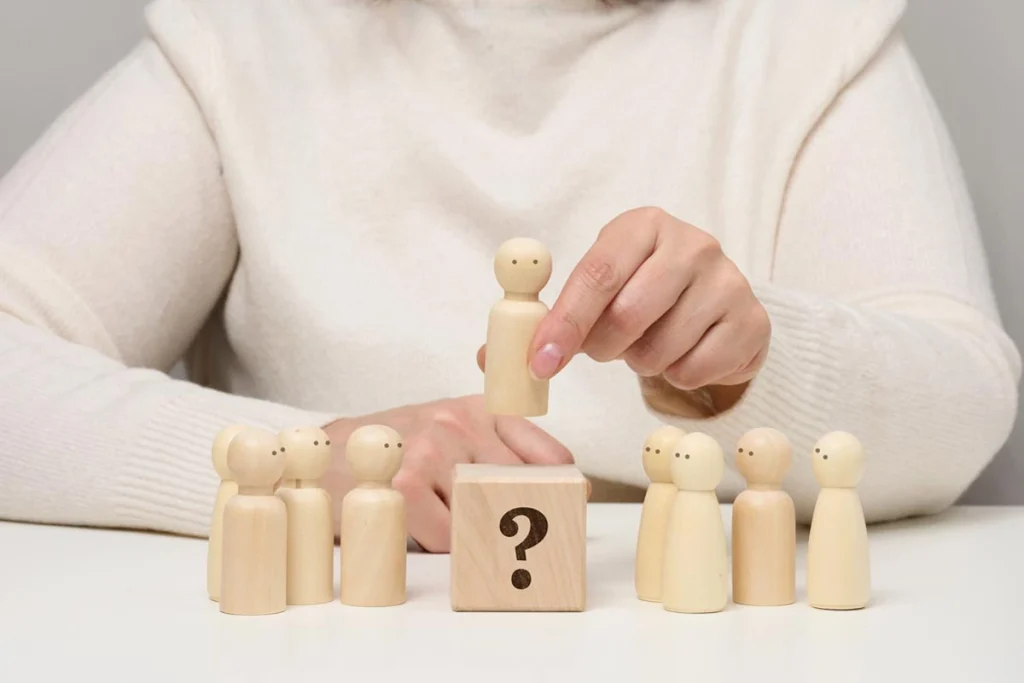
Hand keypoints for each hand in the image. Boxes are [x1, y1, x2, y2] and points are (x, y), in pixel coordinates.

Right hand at [322, 395, 572, 551]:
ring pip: (488, 516)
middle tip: (526, 552)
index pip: (551, 456)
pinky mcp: (407, 483)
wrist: (324, 454)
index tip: (567, 517)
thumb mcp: (450, 434)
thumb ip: (498, 454)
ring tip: (455, 534)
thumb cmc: (395, 450)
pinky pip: (450, 536)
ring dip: (478, 538)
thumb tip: (565, 493)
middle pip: (526, 489)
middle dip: (527, 525)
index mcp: (480, 410)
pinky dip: (443, 548)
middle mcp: (461, 424)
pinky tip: (423, 533)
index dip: (565, 493)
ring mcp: (433, 450)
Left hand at [526, 207, 769, 395]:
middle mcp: (693, 244)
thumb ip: (545, 321)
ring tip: (649, 343)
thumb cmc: (639, 296)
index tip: (540, 362)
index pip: (597, 273)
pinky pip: (696, 370)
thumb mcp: (594, 293)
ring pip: (661, 348)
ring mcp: (730, 280)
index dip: (565, 322)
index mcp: (643, 225)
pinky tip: (683, 353)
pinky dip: (677, 376)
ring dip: (641, 362)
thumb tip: (490, 358)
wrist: (711, 307)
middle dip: (604, 347)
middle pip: (629, 314)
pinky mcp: (753, 321)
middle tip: (604, 349)